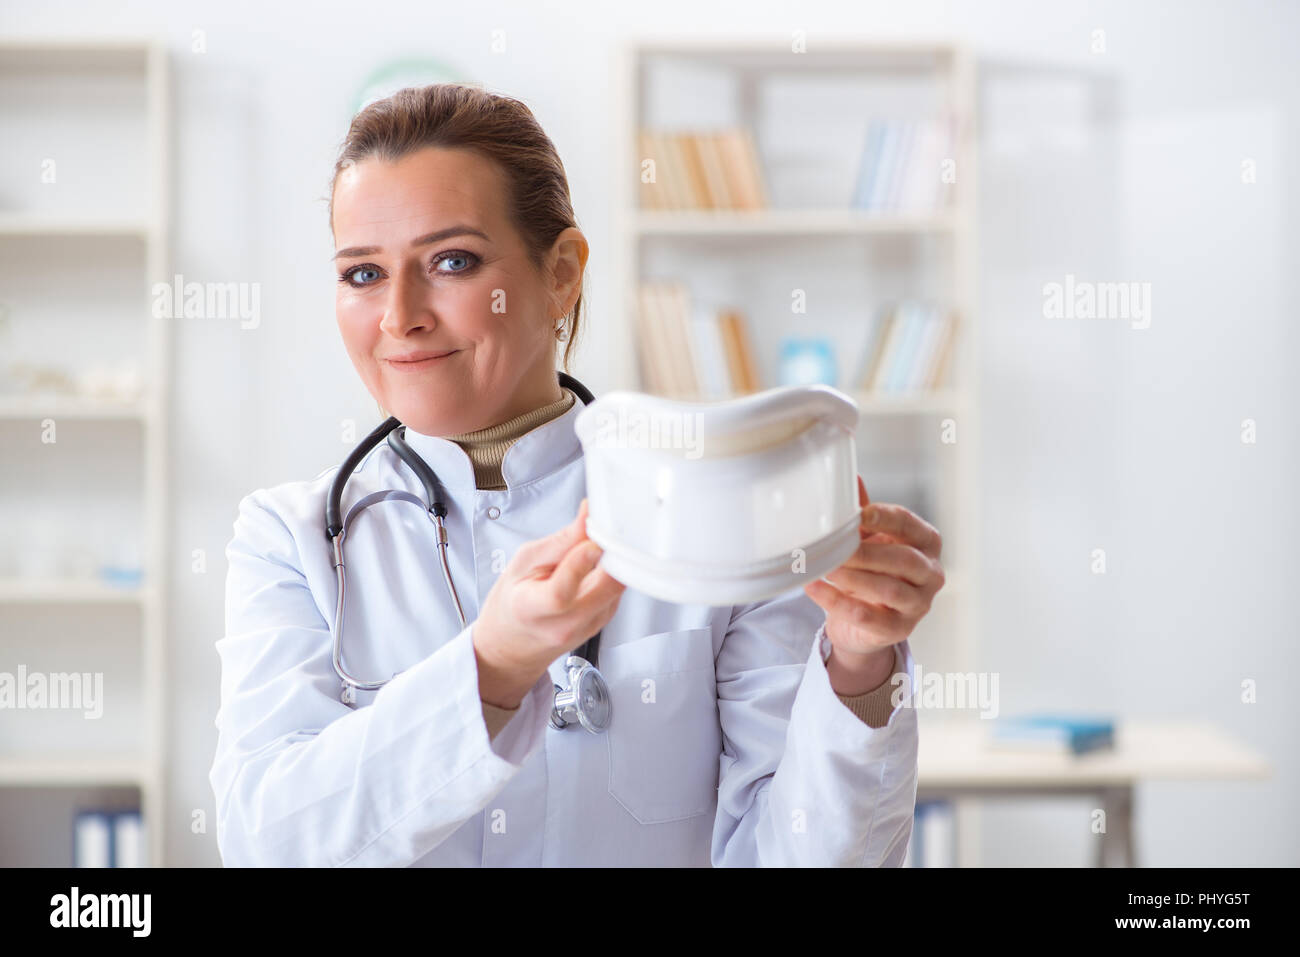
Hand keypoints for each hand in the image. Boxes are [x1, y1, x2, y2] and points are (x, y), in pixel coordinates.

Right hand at [473, 498, 625, 707]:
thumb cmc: (515, 601)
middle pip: (603, 589)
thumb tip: (587, 517)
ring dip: (612, 561)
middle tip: (604, 529)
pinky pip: (617, 592)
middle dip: (610, 553)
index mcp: (531, 609)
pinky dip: (611, 574)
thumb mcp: (524, 562)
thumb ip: (559, 542)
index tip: (590, 541)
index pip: (561, 593)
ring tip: (594, 548)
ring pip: (617, 587)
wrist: (515, 642)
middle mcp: (563, 625)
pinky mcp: (603, 623)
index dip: (579, 564)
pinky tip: (596, 567)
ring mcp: (586, 628)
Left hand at [803, 476, 944, 694]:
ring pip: (889, 589)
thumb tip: (849, 478)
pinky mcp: (898, 630)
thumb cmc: (873, 570)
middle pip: (904, 559)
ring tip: (823, 567)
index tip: (857, 514)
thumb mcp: (869, 538)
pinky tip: (813, 587)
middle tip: (834, 546)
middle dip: (866, 552)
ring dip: (852, 577)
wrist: (865, 622)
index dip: (883, 517)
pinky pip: (867, 616)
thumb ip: (863, 513)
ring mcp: (919, 605)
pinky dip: (836, 601)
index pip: (908, 524)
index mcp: (927, 542)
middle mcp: (931, 573)